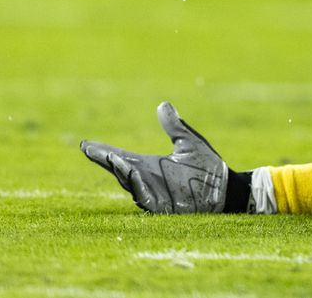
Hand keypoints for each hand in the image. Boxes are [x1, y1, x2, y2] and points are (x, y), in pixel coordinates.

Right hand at [80, 102, 228, 213]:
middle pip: (119, 169)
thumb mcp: (188, 141)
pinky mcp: (163, 206)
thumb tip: (162, 104)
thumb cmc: (207, 167)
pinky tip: (132, 173)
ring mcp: (154, 193)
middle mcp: (147, 179)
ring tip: (111, 156)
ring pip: (130, 183)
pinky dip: (137, 187)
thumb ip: (174, 126)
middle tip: (90, 149)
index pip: (121, 157)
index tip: (86, 144)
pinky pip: (145, 198)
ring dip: (120, 171)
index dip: (103, 151)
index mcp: (150, 165)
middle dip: (105, 160)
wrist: (226, 188)